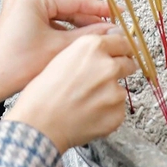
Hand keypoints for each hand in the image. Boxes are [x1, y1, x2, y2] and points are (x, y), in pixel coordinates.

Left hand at [0, 0, 113, 110]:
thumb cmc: (17, 65)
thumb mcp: (59, 48)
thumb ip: (89, 36)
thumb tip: (113, 30)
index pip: (74, 0)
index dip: (99, 9)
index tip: (118, 13)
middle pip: (66, 7)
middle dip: (88, 21)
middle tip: (112, 29)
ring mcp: (19, 7)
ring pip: (56, 16)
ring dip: (76, 28)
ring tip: (99, 37)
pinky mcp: (18, 20)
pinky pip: (46, 22)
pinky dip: (61, 32)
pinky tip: (78, 42)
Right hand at [7, 26, 136, 151]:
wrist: (38, 125)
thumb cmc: (41, 94)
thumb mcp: (60, 59)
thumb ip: (86, 52)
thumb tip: (105, 50)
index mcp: (92, 47)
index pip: (122, 41)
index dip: (121, 49)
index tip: (122, 53)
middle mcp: (107, 66)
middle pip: (128, 63)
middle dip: (119, 70)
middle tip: (101, 82)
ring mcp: (115, 91)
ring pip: (120, 90)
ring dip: (109, 95)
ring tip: (86, 103)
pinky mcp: (117, 114)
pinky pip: (117, 111)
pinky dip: (107, 114)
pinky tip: (88, 116)